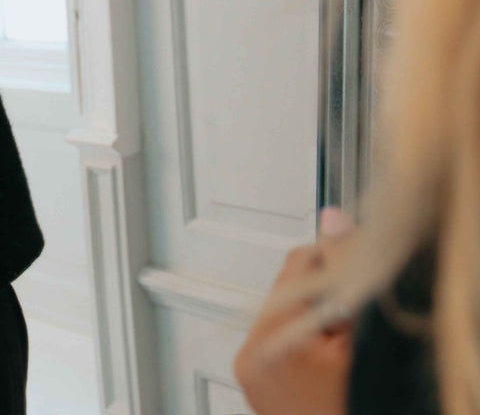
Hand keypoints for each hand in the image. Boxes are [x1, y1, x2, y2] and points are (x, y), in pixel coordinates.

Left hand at [233, 208, 356, 414]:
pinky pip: (283, 344)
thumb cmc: (359, 408)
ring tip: (349, 351)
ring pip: (289, 315)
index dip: (337, 262)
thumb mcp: (366, 342)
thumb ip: (348, 276)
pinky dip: (309, 344)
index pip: (299, 265)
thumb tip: (334, 220)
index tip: (363, 268)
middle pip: (291, 290)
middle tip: (360, 324)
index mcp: (270, 342)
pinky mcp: (260, 392)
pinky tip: (335, 364)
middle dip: (327, 295)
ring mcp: (252, 379)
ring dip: (319, 320)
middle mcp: (250, 358)